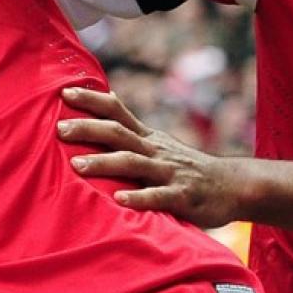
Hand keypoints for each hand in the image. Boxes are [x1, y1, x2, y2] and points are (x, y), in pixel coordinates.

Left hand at [57, 87, 249, 227]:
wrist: (233, 186)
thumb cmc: (188, 167)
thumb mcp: (160, 142)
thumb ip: (134, 127)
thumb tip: (111, 97)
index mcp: (148, 138)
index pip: (117, 111)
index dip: (92, 100)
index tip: (64, 92)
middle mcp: (155, 150)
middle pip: (118, 134)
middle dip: (88, 129)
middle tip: (59, 129)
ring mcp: (169, 173)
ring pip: (133, 163)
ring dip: (104, 163)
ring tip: (77, 166)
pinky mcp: (182, 197)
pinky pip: (158, 197)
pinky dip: (138, 197)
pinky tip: (119, 200)